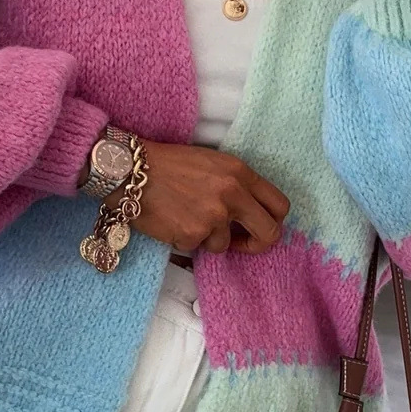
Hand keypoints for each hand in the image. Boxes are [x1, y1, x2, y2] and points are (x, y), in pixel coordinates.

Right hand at [133, 142, 289, 254]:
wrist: (130, 170)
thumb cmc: (168, 165)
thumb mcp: (212, 163)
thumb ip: (236, 185)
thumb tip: (250, 213)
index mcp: (240, 173)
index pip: (280, 205)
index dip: (273, 221)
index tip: (257, 226)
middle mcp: (233, 194)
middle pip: (269, 233)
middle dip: (256, 244)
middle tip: (239, 243)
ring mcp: (214, 216)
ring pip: (224, 245)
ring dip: (207, 239)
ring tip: (185, 218)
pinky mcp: (193, 234)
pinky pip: (197, 247)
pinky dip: (185, 240)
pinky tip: (171, 221)